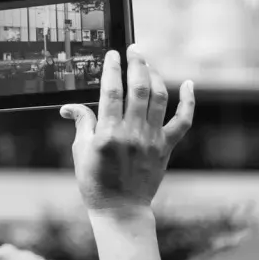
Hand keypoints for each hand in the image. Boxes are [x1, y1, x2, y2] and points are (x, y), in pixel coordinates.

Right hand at [61, 46, 194, 212]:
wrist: (120, 209)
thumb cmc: (95, 183)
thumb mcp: (81, 152)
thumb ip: (81, 124)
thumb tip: (69, 107)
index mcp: (108, 134)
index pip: (111, 91)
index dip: (112, 69)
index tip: (113, 54)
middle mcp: (132, 134)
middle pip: (138, 89)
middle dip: (137, 64)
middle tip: (135, 49)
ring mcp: (151, 140)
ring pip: (159, 98)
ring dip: (155, 76)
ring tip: (148, 64)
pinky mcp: (165, 147)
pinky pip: (182, 120)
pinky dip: (188, 101)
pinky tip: (189, 84)